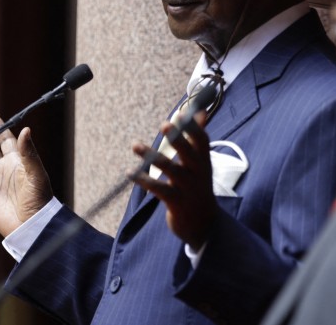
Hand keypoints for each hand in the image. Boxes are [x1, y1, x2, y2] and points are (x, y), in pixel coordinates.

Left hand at [130, 111, 215, 248]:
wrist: (204, 224)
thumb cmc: (198, 187)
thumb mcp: (202, 163)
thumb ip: (197, 138)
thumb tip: (201, 112)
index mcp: (204, 161)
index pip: (202, 140)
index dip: (192, 127)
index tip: (180, 114)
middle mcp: (199, 172)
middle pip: (188, 152)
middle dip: (177, 139)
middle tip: (164, 125)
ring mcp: (188, 188)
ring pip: (170, 169)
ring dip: (151, 156)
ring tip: (135, 145)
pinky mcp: (176, 202)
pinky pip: (158, 189)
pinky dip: (143, 180)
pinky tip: (130, 172)